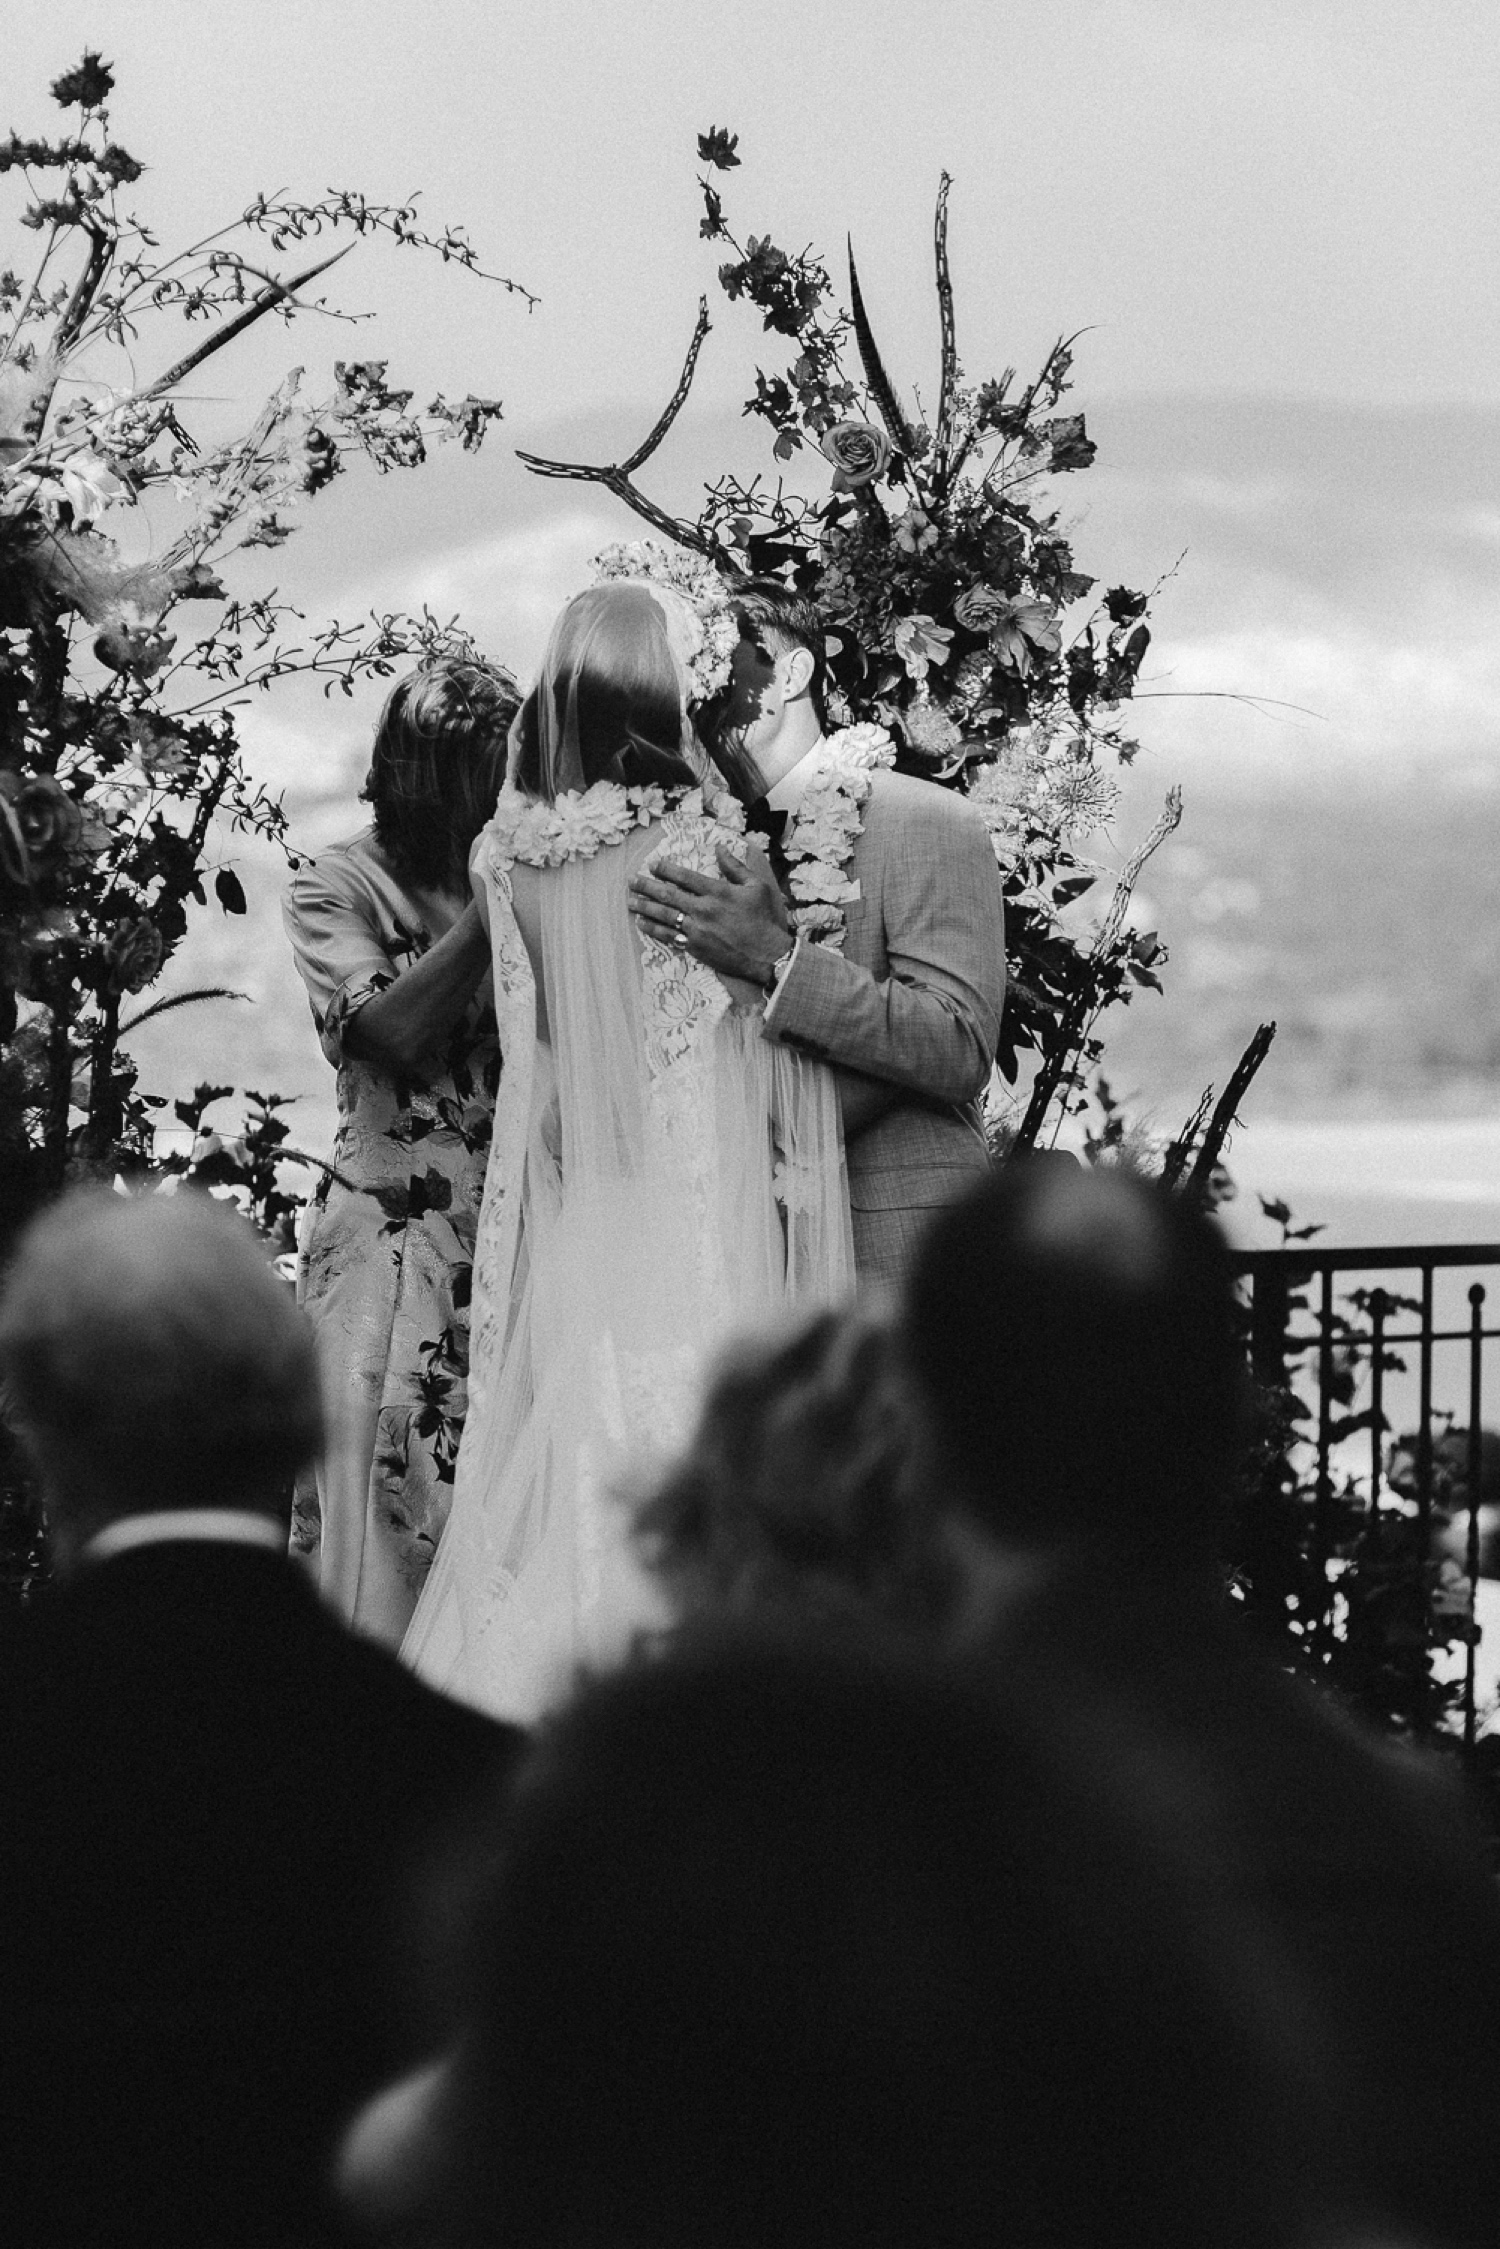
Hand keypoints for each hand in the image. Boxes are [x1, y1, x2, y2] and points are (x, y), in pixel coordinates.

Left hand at [629, 844, 791, 985]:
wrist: (767, 956)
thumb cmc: (764, 920)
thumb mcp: (756, 887)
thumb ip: (735, 867)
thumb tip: (719, 848)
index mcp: (718, 892)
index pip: (685, 876)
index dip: (666, 869)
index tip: (653, 864)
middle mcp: (703, 909)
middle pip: (668, 895)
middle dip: (647, 886)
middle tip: (632, 880)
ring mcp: (697, 930)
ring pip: (664, 915)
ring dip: (644, 907)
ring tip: (630, 900)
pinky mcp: (695, 947)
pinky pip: (669, 936)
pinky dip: (653, 929)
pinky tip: (641, 923)